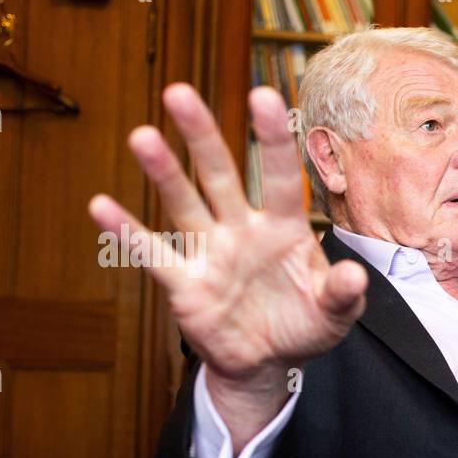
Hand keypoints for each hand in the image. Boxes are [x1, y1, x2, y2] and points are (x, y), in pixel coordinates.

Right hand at [88, 83, 367, 443]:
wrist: (268, 364)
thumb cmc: (305, 327)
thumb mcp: (335, 314)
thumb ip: (343, 293)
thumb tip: (355, 276)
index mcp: (284, 229)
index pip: (280, 178)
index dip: (272, 140)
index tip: (264, 95)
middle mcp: (243, 230)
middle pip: (220, 176)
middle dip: (202, 137)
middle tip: (180, 93)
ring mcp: (211, 253)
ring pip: (184, 204)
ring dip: (164, 173)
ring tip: (143, 136)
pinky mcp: (185, 284)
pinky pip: (154, 255)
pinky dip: (128, 233)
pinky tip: (101, 206)